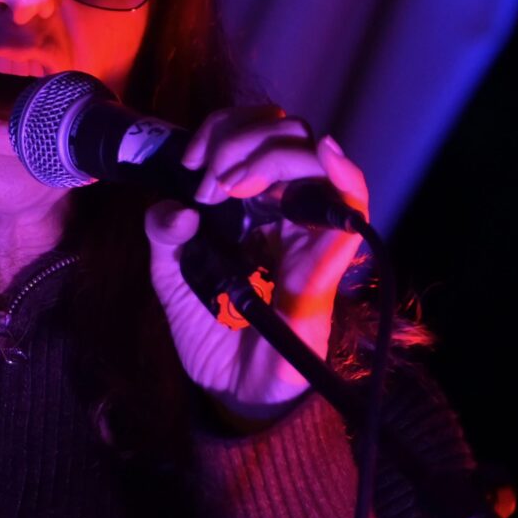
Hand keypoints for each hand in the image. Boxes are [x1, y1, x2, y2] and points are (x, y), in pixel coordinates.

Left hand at [141, 105, 369, 426]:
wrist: (232, 387)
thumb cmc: (208, 332)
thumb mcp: (170, 277)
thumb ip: (165, 235)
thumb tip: (178, 206)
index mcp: (246, 203)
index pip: (252, 134)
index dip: (222, 129)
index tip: (192, 160)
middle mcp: (281, 205)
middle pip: (283, 132)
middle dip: (239, 138)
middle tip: (210, 182)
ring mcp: (308, 226)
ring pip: (312, 153)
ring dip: (270, 153)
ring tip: (233, 186)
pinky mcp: (330, 254)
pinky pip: (353, 200)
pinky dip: (343, 169)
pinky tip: (325, 152)